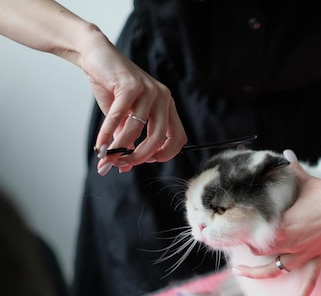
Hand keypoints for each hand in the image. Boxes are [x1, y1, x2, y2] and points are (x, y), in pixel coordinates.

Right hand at [79, 36, 186, 174]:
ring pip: (138, 129)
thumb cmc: (112, 89)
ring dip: (120, 147)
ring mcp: (149, 90)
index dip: (165, 154)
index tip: (147, 161)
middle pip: (159, 137)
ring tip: (106, 156)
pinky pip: (119, 117)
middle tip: (122, 164)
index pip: (178, 137)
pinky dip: (108, 134)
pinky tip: (100, 145)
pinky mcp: (130, 85)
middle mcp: (163, 97)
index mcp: (167, 106)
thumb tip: (122, 168)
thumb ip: (127, 141)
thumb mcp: (123, 119)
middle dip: (140, 156)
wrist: (96, 57)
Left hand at [233, 150, 320, 295]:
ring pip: (275, 270)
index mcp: (282, 227)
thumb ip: (290, 169)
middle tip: (236, 241)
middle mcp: (290, 245)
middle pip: (259, 251)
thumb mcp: (304, 180)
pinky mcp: (318, 261)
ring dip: (258, 273)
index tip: (233, 225)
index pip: (253, 233)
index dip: (242, 230)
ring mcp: (304, 256)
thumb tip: (284, 155)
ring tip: (242, 273)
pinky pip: (307, 285)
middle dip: (246, 247)